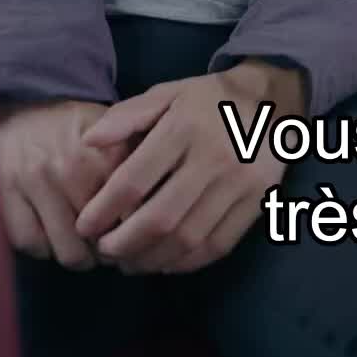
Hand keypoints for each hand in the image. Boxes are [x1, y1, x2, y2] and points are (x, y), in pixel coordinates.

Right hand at [0, 99, 128, 268]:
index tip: (138, 237)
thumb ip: (138, 164)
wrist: (25, 104)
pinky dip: (44, 249)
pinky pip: (31, 244)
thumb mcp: (115, 134)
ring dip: (80, 256)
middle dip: (111, 249)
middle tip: (111, 247)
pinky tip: (53, 237)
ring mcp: (35, 181)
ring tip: (85, 249)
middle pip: (102, 239)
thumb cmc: (78, 127)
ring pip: (68, 251)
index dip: (138, 232)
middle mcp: (70, 167)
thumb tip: (161, 206)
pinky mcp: (4, 192)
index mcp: (105, 153)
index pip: (133, 212)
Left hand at [74, 61, 304, 274]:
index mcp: (183, 128)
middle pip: (160, 218)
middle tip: (104, 251)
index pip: (134, 181)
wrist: (271, 99)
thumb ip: (125, 116)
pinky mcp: (257, 202)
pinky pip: (217, 245)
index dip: (103, 211)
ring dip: (152, 259)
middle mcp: (213, 157)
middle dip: (124, 244)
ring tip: (130, 262)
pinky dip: (187, 263)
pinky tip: (165, 263)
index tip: (84, 227)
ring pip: (188, 238)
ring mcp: (239, 183)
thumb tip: (88, 142)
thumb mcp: (165, 94)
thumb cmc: (207, 99)